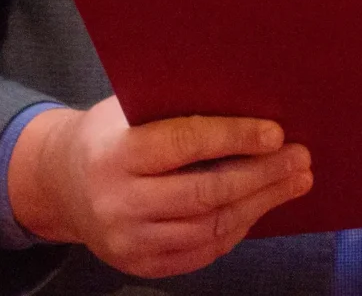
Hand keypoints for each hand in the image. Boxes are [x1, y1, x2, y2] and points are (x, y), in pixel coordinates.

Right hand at [6, 100, 311, 277]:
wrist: (60, 184)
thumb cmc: (110, 133)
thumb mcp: (130, 108)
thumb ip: (178, 106)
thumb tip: (251, 95)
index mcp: (115, 153)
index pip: (184, 143)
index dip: (235, 137)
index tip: (277, 132)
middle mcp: (119, 202)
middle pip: (204, 193)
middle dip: (261, 176)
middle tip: (300, 159)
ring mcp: (128, 241)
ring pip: (208, 227)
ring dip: (259, 204)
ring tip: (293, 182)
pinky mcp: (139, 266)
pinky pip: (200, 252)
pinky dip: (236, 230)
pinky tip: (259, 207)